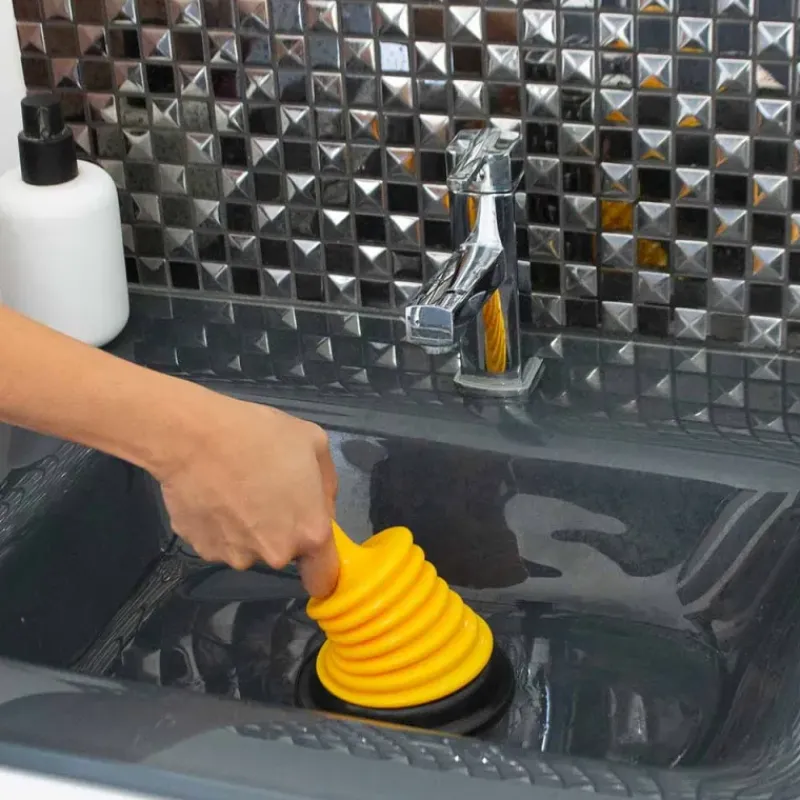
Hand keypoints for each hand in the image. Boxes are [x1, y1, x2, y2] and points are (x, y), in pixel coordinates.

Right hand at [154, 391, 338, 597]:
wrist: (195, 437)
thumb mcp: (314, 444)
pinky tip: (214, 495)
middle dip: (280, 530)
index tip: (313, 553)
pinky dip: (219, 525)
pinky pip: (219, 540)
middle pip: (283, 553)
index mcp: (309, 532)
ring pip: (250, 548)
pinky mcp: (201, 549)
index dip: (320, 566)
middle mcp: (274, 554)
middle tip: (267, 492)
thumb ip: (326, 486)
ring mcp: (235, 556)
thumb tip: (321, 507)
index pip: (323, 578)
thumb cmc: (261, 436)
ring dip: (248, 528)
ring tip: (236, 489)